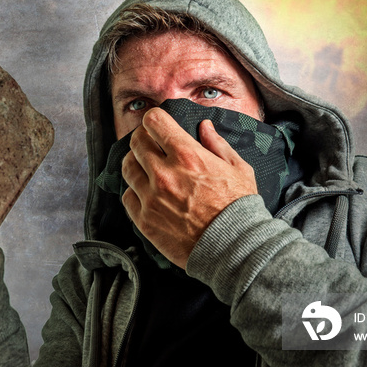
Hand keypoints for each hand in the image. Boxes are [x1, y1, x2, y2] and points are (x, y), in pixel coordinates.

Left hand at [121, 107, 257, 268]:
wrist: (233, 247)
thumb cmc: (239, 208)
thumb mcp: (238, 169)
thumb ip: (218, 145)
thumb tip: (205, 127)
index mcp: (187, 155)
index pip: (154, 121)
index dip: (154, 119)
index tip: (158, 124)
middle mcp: (164, 173)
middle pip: (135, 142)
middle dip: (143, 138)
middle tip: (151, 145)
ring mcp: (151, 197)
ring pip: (127, 167)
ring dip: (135, 163)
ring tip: (146, 168)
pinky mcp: (145, 220)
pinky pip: (127, 196)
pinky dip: (135, 191)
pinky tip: (147, 193)